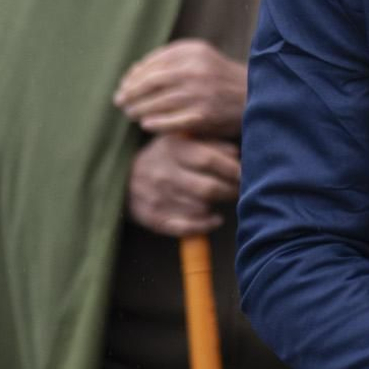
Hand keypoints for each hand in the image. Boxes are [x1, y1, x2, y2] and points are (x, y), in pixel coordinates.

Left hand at [115, 39, 246, 138]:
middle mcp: (194, 69)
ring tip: (130, 113)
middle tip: (120, 102)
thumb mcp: (200, 59)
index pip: (151, 63)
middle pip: (149, 82)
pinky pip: (167, 122)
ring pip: (154, 103)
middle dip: (130, 93)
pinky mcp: (201, 116)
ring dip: (137, 110)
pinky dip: (153, 123)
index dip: (133, 76)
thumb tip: (132, 71)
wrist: (255, 97)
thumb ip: (169, 62)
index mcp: (192, 51)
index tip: (124, 86)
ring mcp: (198, 94)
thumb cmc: (221, 79)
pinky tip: (146, 124)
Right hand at [126, 133, 242, 238]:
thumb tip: (238, 153)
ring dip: (218, 206)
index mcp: (173, 150)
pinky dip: (205, 225)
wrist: (122, 179)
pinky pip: (187, 228)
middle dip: (231, 191)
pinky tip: (214, 219)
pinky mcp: (154, 219)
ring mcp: (158, 199)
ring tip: (223, 199)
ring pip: (200, 208)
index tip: (246, 173)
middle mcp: (164, 174)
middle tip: (240, 189)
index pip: (210, 160)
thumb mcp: (181, 140)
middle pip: (208, 188)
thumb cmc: (163, 156)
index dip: (233, 169)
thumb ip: (210, 142)